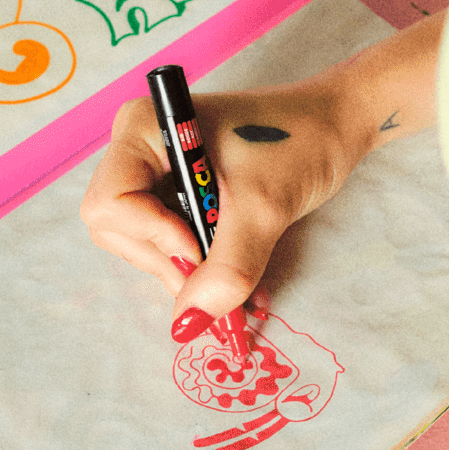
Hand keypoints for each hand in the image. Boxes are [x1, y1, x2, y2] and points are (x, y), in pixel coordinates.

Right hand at [79, 14, 443, 336]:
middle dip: (169, 260)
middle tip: (222, 274)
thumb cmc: (301, 143)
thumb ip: (226, 267)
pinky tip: (234, 277)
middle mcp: (139, 147)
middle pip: (119, 230)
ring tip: (238, 280)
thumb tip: (188, 325)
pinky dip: (199, 264)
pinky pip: (168, 240)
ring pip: (142, 243)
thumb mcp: (264, 208)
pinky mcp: (177, 190)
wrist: (338, 124)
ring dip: (187, 270)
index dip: (154, 236)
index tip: (201, 245)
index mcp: (145, 129)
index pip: (110, 205)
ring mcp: (156, 170)